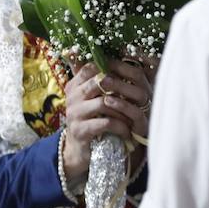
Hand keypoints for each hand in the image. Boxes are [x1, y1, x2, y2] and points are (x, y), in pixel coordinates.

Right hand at [60, 58, 151, 184]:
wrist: (79, 149)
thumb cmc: (91, 120)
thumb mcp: (91, 99)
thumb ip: (98, 80)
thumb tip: (109, 58)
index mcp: (74, 85)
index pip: (91, 67)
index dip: (112, 67)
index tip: (127, 76)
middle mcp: (72, 96)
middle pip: (99, 82)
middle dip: (122, 88)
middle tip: (136, 96)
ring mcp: (74, 113)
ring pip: (104, 103)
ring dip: (124, 110)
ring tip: (133, 117)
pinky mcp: (81, 130)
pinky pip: (106, 123)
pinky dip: (121, 126)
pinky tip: (127, 131)